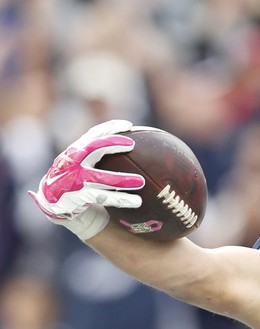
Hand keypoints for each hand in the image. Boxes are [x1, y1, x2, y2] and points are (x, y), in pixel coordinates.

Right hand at [28, 120, 144, 238]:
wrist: (50, 203)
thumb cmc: (72, 182)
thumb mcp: (81, 166)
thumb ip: (98, 159)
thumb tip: (134, 155)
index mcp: (75, 152)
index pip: (93, 134)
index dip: (110, 127)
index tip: (129, 125)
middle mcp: (73, 162)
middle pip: (93, 148)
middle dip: (112, 143)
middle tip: (133, 144)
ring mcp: (75, 179)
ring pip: (102, 178)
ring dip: (122, 180)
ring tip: (142, 181)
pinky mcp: (78, 196)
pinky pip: (104, 197)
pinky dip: (121, 199)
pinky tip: (138, 201)